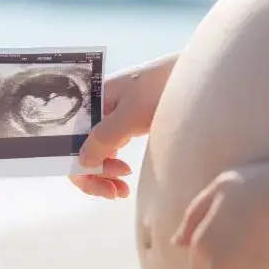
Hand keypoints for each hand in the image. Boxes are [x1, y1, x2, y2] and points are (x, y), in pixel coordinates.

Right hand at [70, 55, 176, 198]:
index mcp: (93, 101)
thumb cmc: (163, 88)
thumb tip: (81, 163)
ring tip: (122, 190)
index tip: (107, 180)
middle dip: (93, 175)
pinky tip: (124, 175)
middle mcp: (98, 110)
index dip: (81, 165)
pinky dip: (113, 167)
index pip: (71, 140)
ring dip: (103, 175)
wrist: (197, 76)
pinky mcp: (128, 124)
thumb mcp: (132, 115)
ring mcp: (113, 117)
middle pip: (81, 149)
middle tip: (117, 192)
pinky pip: (110, 150)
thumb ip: (105, 138)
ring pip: (96, 152)